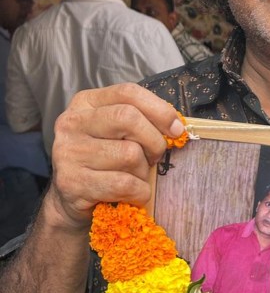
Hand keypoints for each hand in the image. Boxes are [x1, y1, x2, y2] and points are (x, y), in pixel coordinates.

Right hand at [49, 83, 184, 230]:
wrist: (70, 199)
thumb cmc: (103, 162)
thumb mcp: (117, 133)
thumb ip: (142, 121)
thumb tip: (177, 127)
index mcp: (86, 103)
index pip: (128, 93)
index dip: (160, 109)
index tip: (176, 130)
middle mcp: (72, 122)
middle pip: (128, 118)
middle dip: (154, 141)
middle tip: (154, 157)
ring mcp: (69, 152)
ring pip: (129, 154)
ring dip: (143, 172)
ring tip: (135, 177)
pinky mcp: (72, 182)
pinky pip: (124, 184)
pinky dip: (139, 192)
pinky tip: (133, 194)